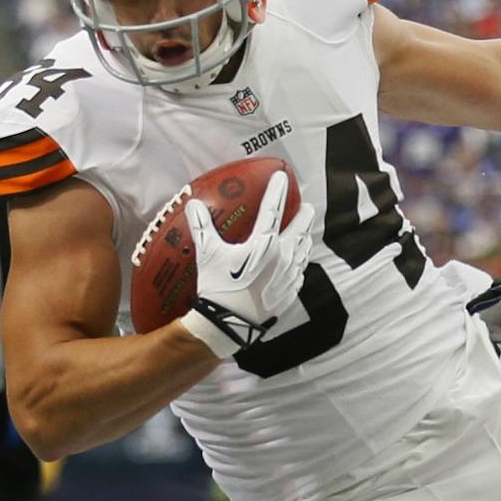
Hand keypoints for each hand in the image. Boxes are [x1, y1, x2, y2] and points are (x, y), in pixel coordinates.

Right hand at [180, 170, 316, 353]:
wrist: (230, 324)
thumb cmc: (218, 287)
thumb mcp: (208, 255)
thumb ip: (202, 227)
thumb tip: (194, 203)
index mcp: (265, 243)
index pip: (274, 209)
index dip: (278, 190)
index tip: (284, 177)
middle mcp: (283, 256)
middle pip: (301, 228)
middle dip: (305, 215)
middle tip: (307, 206)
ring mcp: (290, 275)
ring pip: (305, 250)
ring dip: (306, 237)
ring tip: (305, 231)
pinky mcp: (291, 292)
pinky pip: (301, 271)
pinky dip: (301, 261)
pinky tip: (298, 261)